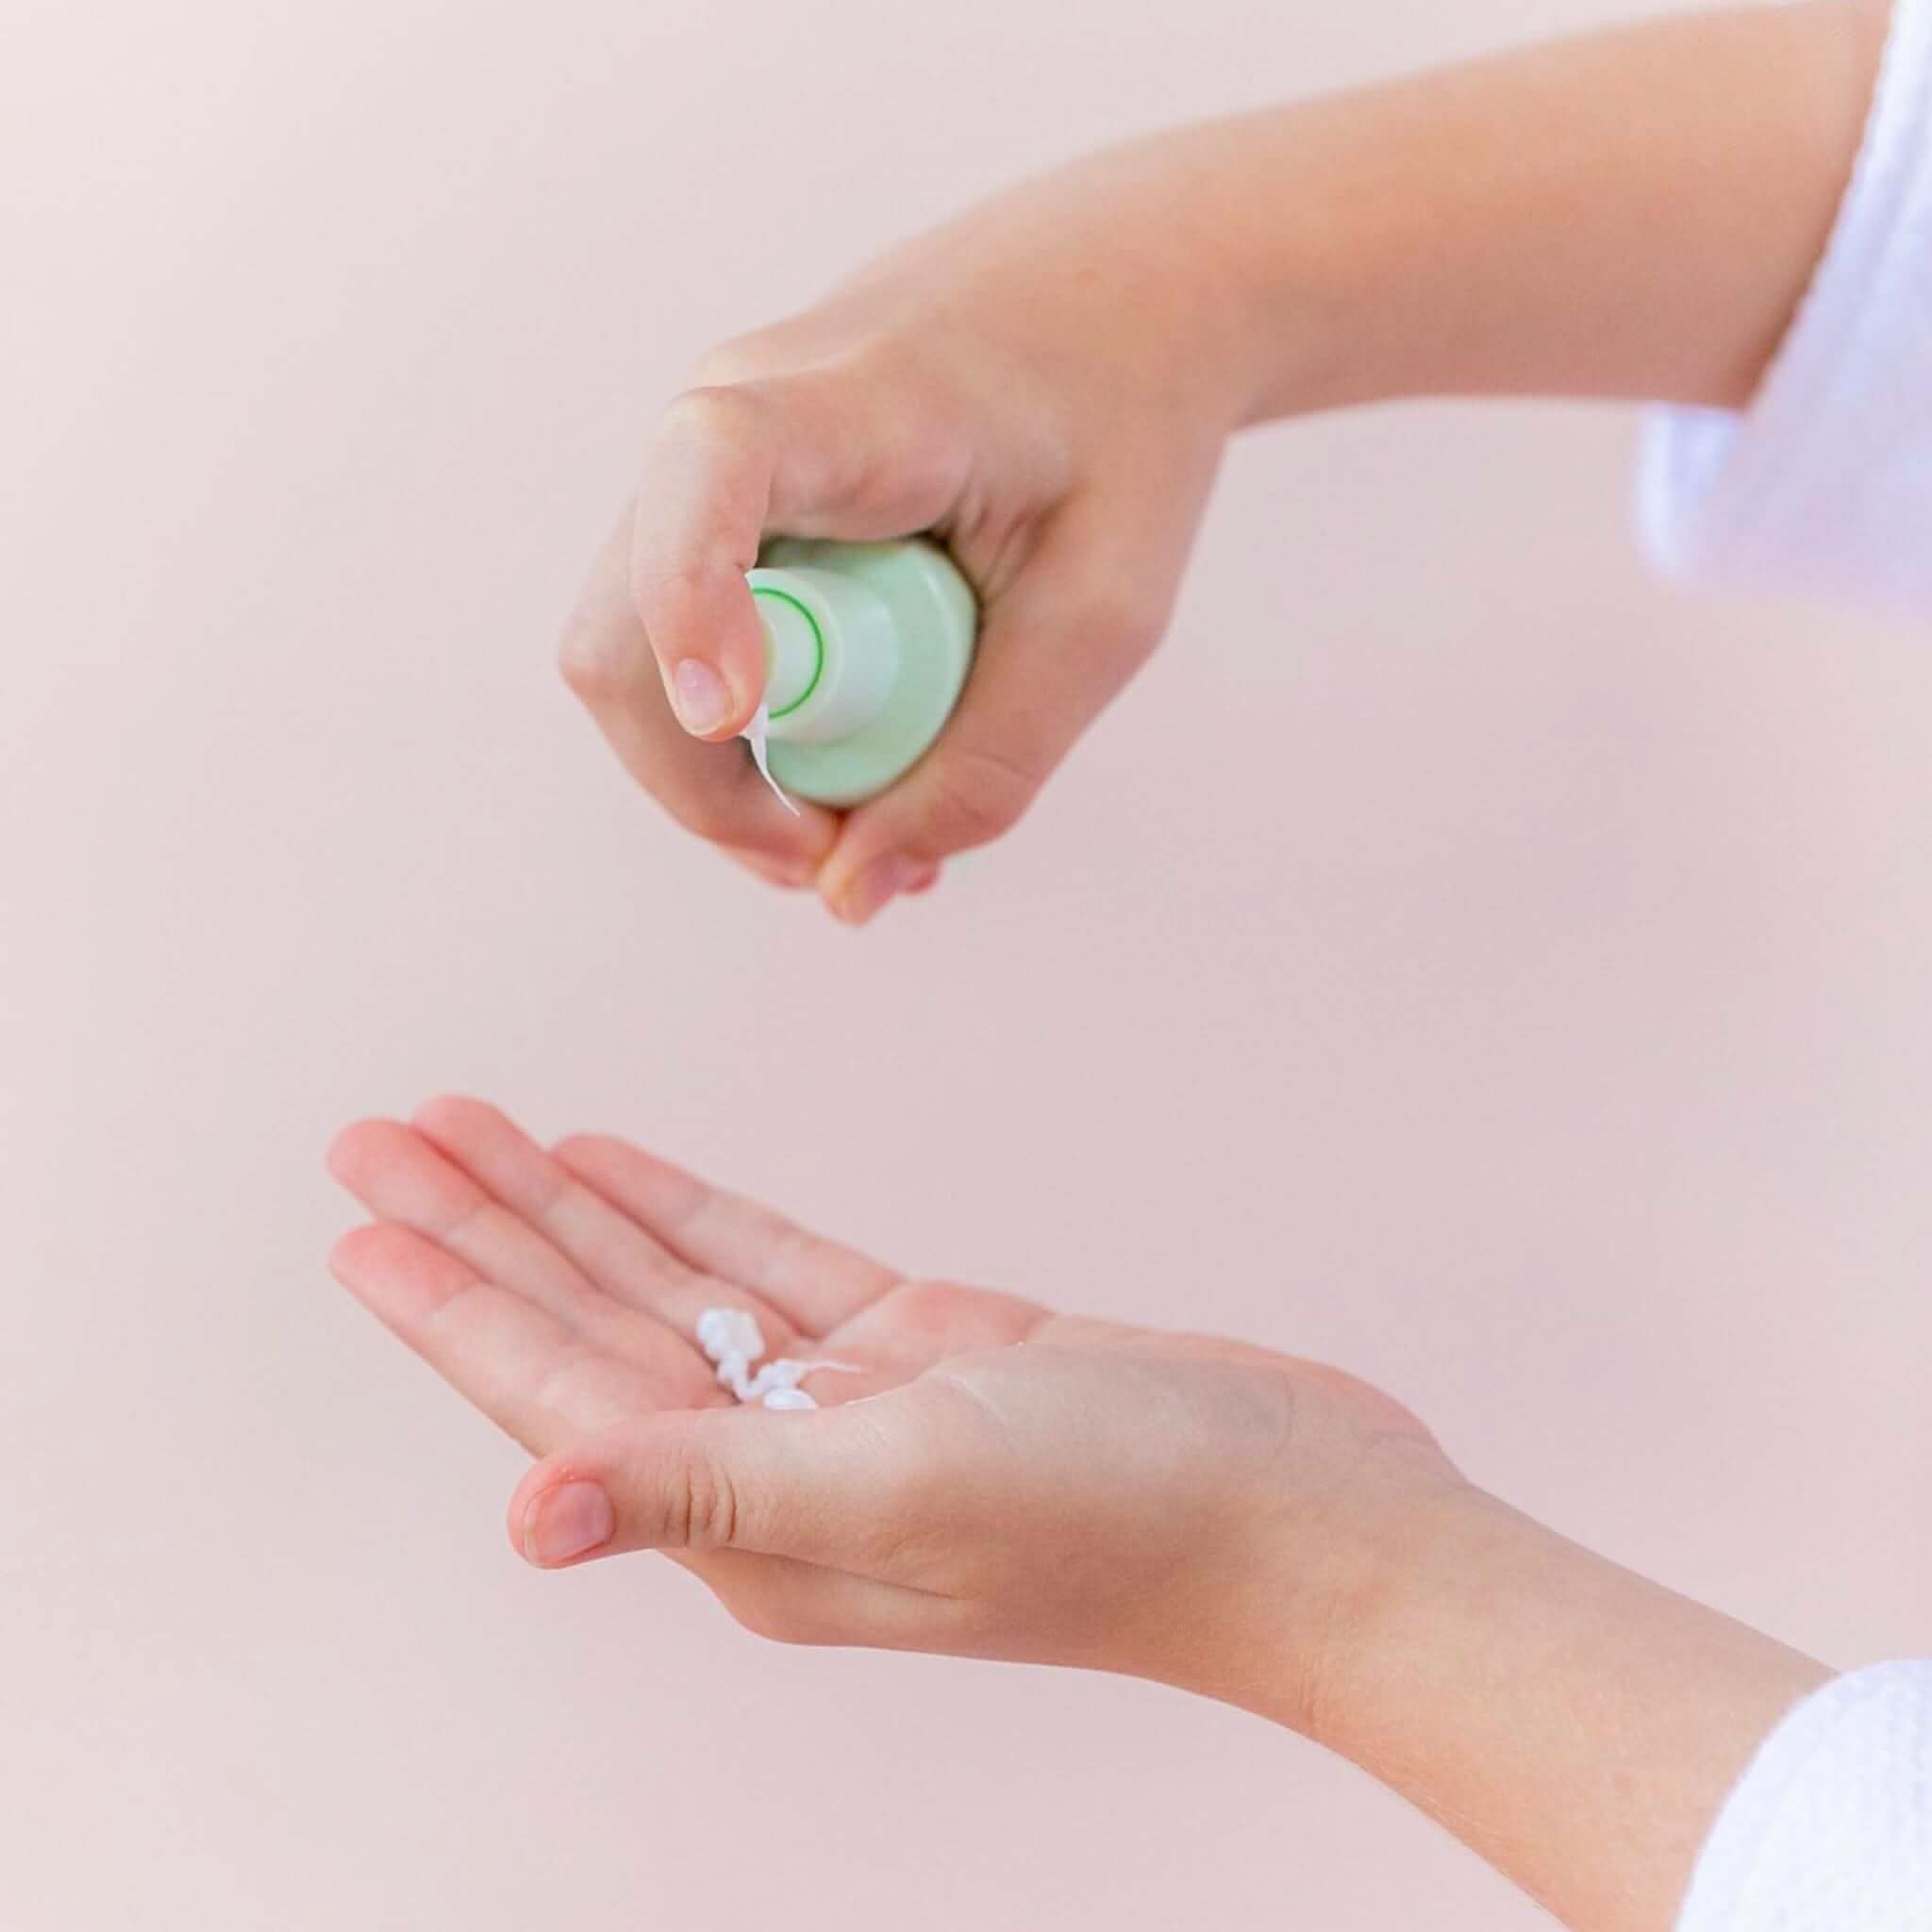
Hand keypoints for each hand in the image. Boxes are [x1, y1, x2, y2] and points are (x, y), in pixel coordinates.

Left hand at [326, 1097, 1452, 1711]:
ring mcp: (854, 1406)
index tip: (364, 1220)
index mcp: (753, 1526)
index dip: (457, 1304)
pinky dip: (693, 1214)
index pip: (562, 1395)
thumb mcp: (910, 1486)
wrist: (1308, 1515)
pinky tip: (623, 1165)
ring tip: (477, 1129)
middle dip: (484, 1231)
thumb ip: (714, 1484)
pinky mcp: (925, 1353)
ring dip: (570, 1210)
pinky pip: (773, 1269)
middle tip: (383, 1138)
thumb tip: (529, 1517)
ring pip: (671, 1287)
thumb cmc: (1130, 1517)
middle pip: (593, 1330)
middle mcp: (781, 1471)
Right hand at [556, 142, 1253, 921]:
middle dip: (705, 785)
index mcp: (851, 403)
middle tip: (828, 861)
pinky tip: (844, 772)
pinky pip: (682, 642)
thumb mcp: (1105, 615)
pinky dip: (746, 734)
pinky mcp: (719, 508)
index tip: (734, 722)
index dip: (691, 608)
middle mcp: (735, 418)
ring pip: (635, 657)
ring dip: (721, 777)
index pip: (710, 473)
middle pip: (622, 631)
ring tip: (851, 831)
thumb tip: (852, 895)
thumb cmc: (1126, 428)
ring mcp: (710, 466)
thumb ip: (992, 761)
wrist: (1118, 295)